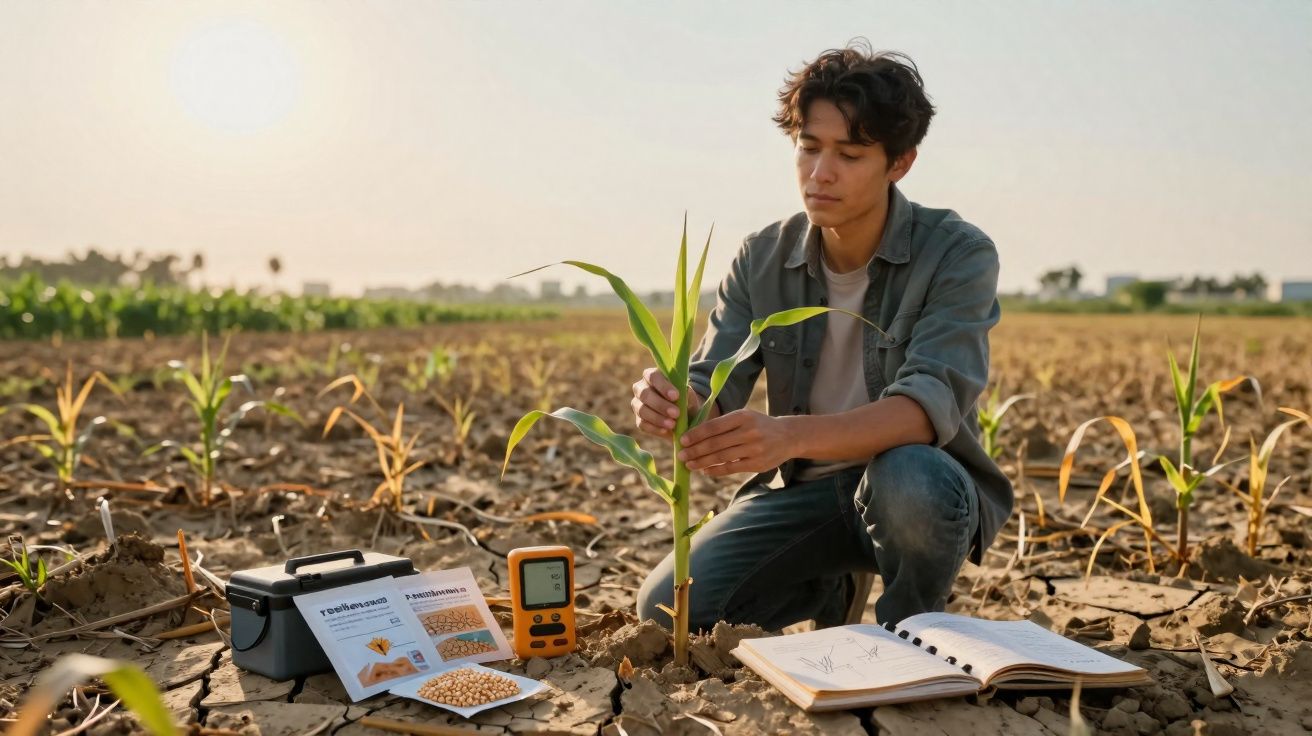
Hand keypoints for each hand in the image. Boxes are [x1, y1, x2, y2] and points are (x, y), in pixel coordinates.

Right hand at [631, 367, 704, 438]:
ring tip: (672, 424)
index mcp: (652, 376)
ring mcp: (637, 404)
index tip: (676, 396)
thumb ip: (688, 394)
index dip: (663, 386)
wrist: (684, 418)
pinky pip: (642, 424)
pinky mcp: (639, 420)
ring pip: (641, 410)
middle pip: (645, 394)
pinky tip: (665, 430)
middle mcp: (641, 388)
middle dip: (661, 404)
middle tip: (676, 413)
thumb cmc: (685, 401)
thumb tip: (685, 391)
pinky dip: (654, 428)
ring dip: (657, 418)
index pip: (653, 376)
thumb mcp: (690, 397)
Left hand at [677, 409, 794, 476]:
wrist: (788, 436)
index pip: (713, 426)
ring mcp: (754, 449)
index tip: (682, 440)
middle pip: (715, 443)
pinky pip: (731, 468)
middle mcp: (748, 432)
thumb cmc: (758, 425)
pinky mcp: (757, 464)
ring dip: (702, 462)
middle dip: (695, 451)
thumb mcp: (744, 416)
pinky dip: (716, 470)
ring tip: (689, 465)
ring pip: (721, 457)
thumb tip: (694, 435)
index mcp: (742, 416)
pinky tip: (705, 470)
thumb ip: (722, 424)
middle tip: (681, 456)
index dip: (696, 434)